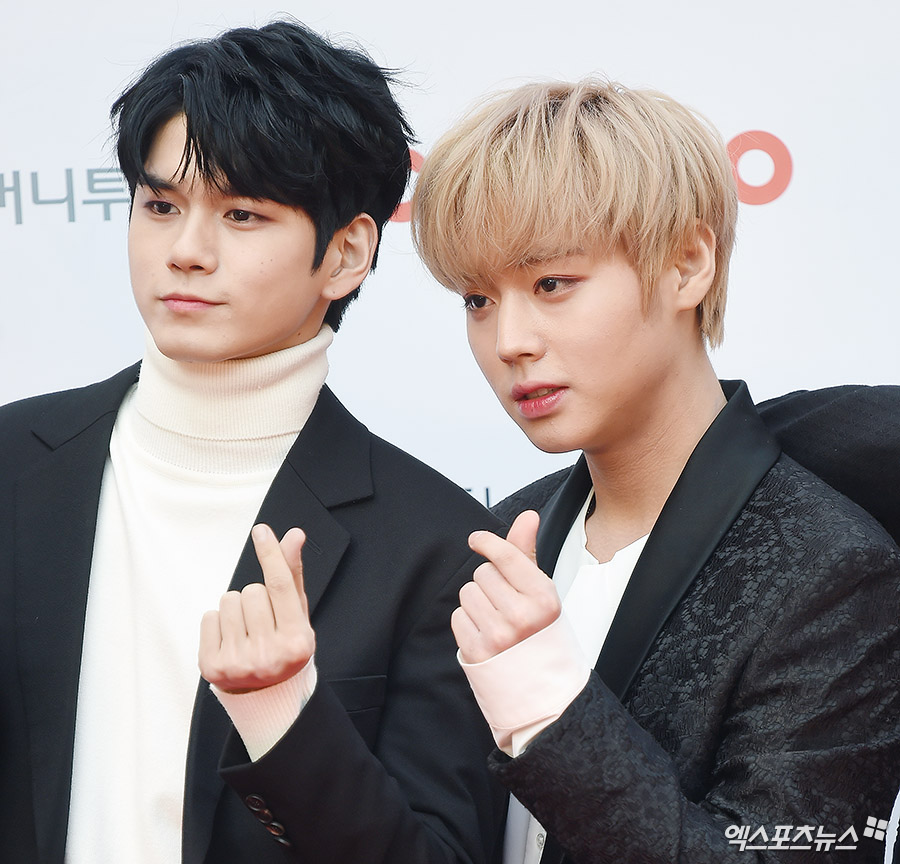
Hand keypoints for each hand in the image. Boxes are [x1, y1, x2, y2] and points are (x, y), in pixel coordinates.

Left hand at [199, 524, 315, 692]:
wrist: (266, 694)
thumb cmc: (284, 645)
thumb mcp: (297, 614)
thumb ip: (293, 574)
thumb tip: (293, 535)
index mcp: (297, 640)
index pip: (280, 586)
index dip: (271, 555)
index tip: (261, 532)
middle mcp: (270, 654)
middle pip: (251, 591)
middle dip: (255, 598)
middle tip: (263, 621)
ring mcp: (240, 662)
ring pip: (228, 601)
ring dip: (236, 609)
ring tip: (246, 630)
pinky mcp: (213, 667)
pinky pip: (209, 617)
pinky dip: (218, 623)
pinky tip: (231, 640)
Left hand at [451, 510, 560, 663]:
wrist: (541, 686)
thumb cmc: (541, 631)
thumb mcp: (541, 592)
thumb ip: (527, 553)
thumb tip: (528, 515)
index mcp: (543, 598)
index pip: (506, 556)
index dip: (487, 542)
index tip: (477, 539)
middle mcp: (521, 616)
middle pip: (483, 574)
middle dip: (490, 583)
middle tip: (506, 603)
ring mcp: (498, 636)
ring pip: (468, 593)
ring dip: (477, 601)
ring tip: (496, 618)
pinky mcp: (477, 652)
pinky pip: (458, 617)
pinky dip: (468, 622)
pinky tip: (485, 633)